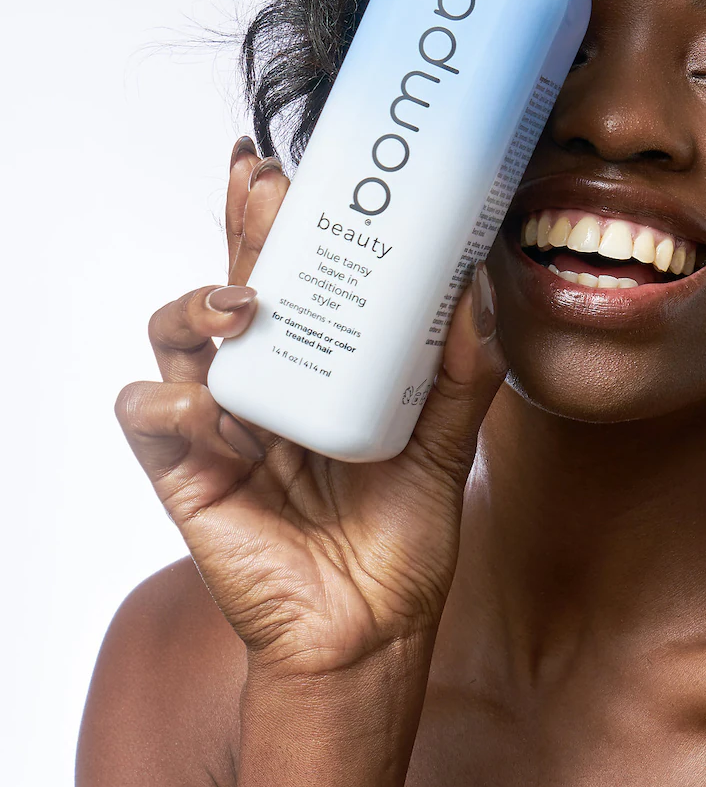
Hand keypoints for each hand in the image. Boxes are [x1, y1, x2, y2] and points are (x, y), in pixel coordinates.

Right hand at [115, 138, 506, 679]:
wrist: (376, 625)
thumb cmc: (402, 525)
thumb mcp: (447, 436)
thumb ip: (464, 367)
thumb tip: (474, 286)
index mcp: (317, 360)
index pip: (290, 269)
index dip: (275, 214)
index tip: (283, 162)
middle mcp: (263, 378)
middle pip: (234, 278)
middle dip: (243, 224)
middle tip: (264, 184)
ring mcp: (220, 423)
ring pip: (174, 334)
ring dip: (198, 304)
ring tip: (246, 304)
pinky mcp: (187, 473)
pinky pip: (150, 418)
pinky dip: (173, 404)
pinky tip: (215, 411)